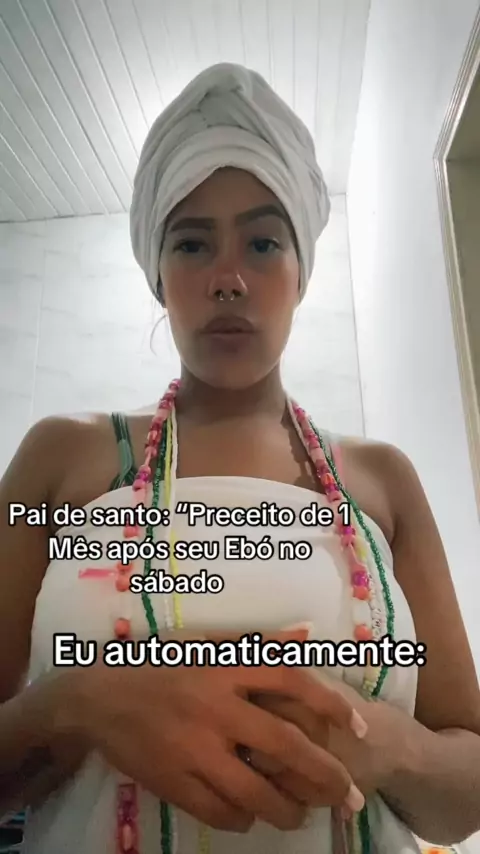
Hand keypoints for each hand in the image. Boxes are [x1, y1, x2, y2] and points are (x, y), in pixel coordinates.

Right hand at [68, 628, 365, 832]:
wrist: (97, 696)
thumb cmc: (158, 665)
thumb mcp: (207, 644)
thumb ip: (258, 643)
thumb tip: (307, 635)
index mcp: (225, 668)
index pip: (292, 681)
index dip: (331, 705)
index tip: (360, 728)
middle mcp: (215, 707)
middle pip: (284, 746)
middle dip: (325, 773)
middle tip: (350, 795)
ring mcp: (193, 748)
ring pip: (255, 791)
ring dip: (288, 809)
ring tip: (303, 815)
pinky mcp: (172, 781)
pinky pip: (219, 812)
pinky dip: (242, 820)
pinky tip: (251, 817)